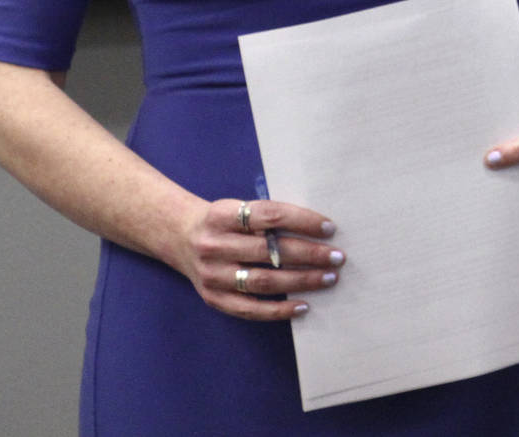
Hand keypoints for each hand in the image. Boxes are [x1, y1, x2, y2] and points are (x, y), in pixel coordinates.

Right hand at [170, 198, 341, 321]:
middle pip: (269, 252)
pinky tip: (303, 305)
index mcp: (223, 215)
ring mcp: (212, 275)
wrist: (180, 236)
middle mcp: (214, 246)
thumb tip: (319, 229)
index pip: (268, 216)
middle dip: (309, 255)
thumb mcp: (239, 207)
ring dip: (301, 281)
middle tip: (337, 257)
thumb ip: (269, 217)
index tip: (329, 228)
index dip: (302, 221)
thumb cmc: (225, 221)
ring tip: (328, 278)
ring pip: (263, 281)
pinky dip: (279, 310)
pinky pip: (249, 309)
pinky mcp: (213, 298)